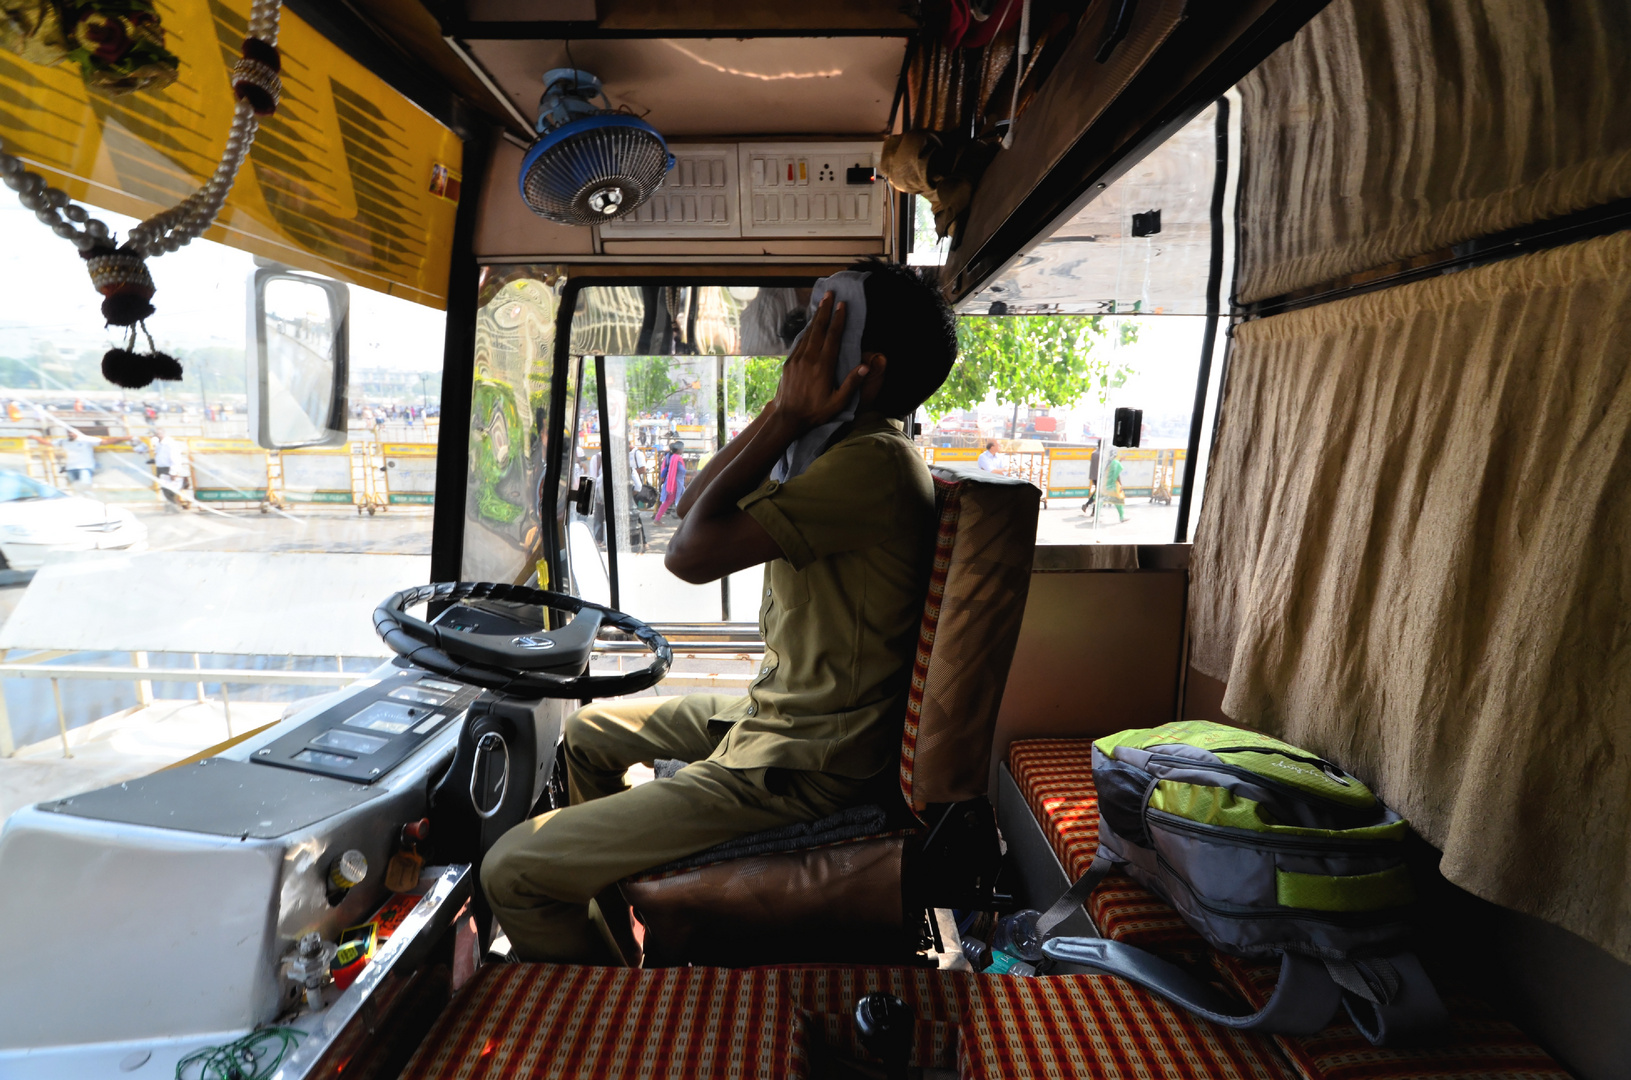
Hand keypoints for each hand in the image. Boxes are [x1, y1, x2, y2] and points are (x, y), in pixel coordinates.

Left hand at [767, 293, 866, 433]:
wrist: (787, 418)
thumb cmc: (815, 412)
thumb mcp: (838, 402)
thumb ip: (852, 383)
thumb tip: (866, 366)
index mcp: (823, 366)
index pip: (832, 337)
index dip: (838, 320)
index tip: (842, 305)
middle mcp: (809, 359)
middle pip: (818, 329)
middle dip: (824, 310)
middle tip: (829, 294)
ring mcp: (797, 359)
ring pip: (808, 334)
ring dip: (815, 318)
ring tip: (821, 305)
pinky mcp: (789, 363)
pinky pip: (799, 342)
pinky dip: (806, 331)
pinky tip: (810, 326)